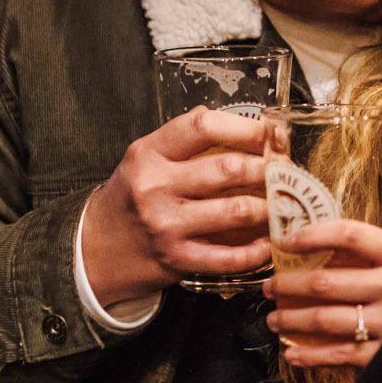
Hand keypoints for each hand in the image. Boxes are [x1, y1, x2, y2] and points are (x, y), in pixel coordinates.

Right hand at [79, 107, 270, 306]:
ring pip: (236, 211)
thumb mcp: (146, 158)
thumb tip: (242, 123)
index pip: (203, 127)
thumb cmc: (131, 197)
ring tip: (282, 203)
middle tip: (285, 171)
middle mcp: (155, 187)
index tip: (271, 132)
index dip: (246, 127)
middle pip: (229, 169)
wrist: (96, 249)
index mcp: (149, 153)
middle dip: (268, 168)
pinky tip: (268, 242)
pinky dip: (257, 250)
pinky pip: (229, 256)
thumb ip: (186, 139)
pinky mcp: (177, 259)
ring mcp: (166, 225)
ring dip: (269, 207)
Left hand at [265, 219, 381, 366]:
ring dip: (292, 320)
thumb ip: (377, 256)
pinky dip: (310, 356)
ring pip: (324, 320)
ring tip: (274, 318)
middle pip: (326, 282)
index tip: (287, 240)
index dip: (313, 234)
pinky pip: (338, 355)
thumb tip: (322, 247)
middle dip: (288, 285)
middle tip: (270, 287)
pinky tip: (292, 354)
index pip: (351, 235)